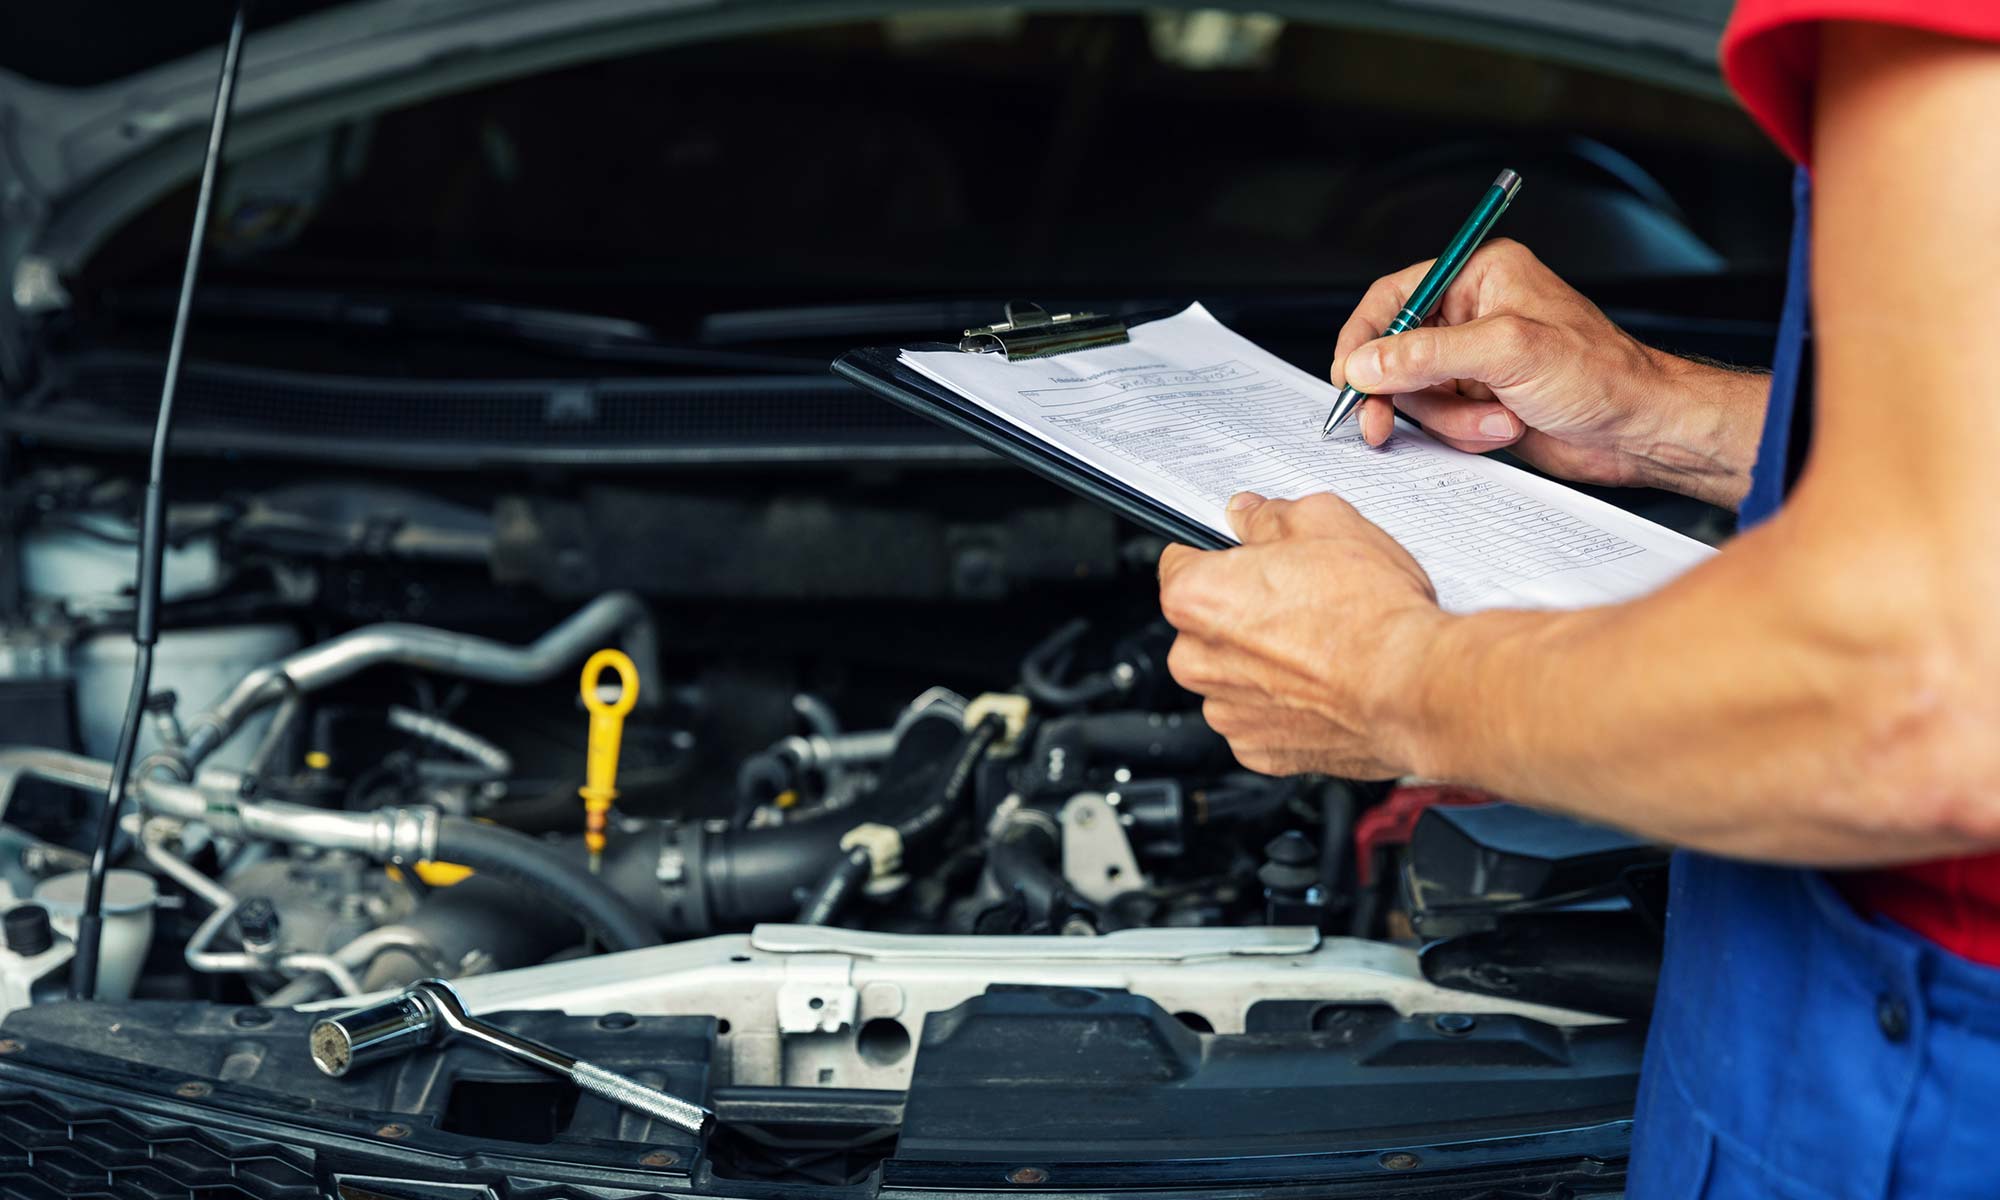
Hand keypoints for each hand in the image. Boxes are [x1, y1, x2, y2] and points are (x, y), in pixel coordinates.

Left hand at [1158, 491, 1443, 778]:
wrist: (1414, 689)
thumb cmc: (1372, 614)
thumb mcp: (1324, 522)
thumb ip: (1270, 516)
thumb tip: (1250, 514)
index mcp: (1196, 597)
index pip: (1179, 562)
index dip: (1219, 556)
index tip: (1245, 559)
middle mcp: (1197, 660)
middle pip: (1204, 625)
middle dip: (1242, 612)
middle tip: (1300, 601)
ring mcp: (1227, 711)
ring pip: (1231, 675)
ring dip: (1262, 663)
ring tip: (1320, 646)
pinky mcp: (1258, 751)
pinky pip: (1259, 718)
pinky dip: (1284, 705)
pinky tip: (1324, 685)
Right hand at [1333, 239, 1765, 508]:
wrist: (1641, 431)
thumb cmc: (1601, 375)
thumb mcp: (1508, 353)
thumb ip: (1428, 354)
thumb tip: (1366, 363)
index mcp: (1480, 277)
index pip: (1394, 296)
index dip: (1364, 338)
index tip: (1348, 377)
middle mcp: (1474, 314)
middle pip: (1396, 353)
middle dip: (1403, 393)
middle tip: (1380, 424)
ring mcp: (1476, 361)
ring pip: (1417, 395)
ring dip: (1449, 420)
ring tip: (1498, 422)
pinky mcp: (1481, 401)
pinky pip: (1440, 421)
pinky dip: (1463, 434)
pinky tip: (1505, 429)